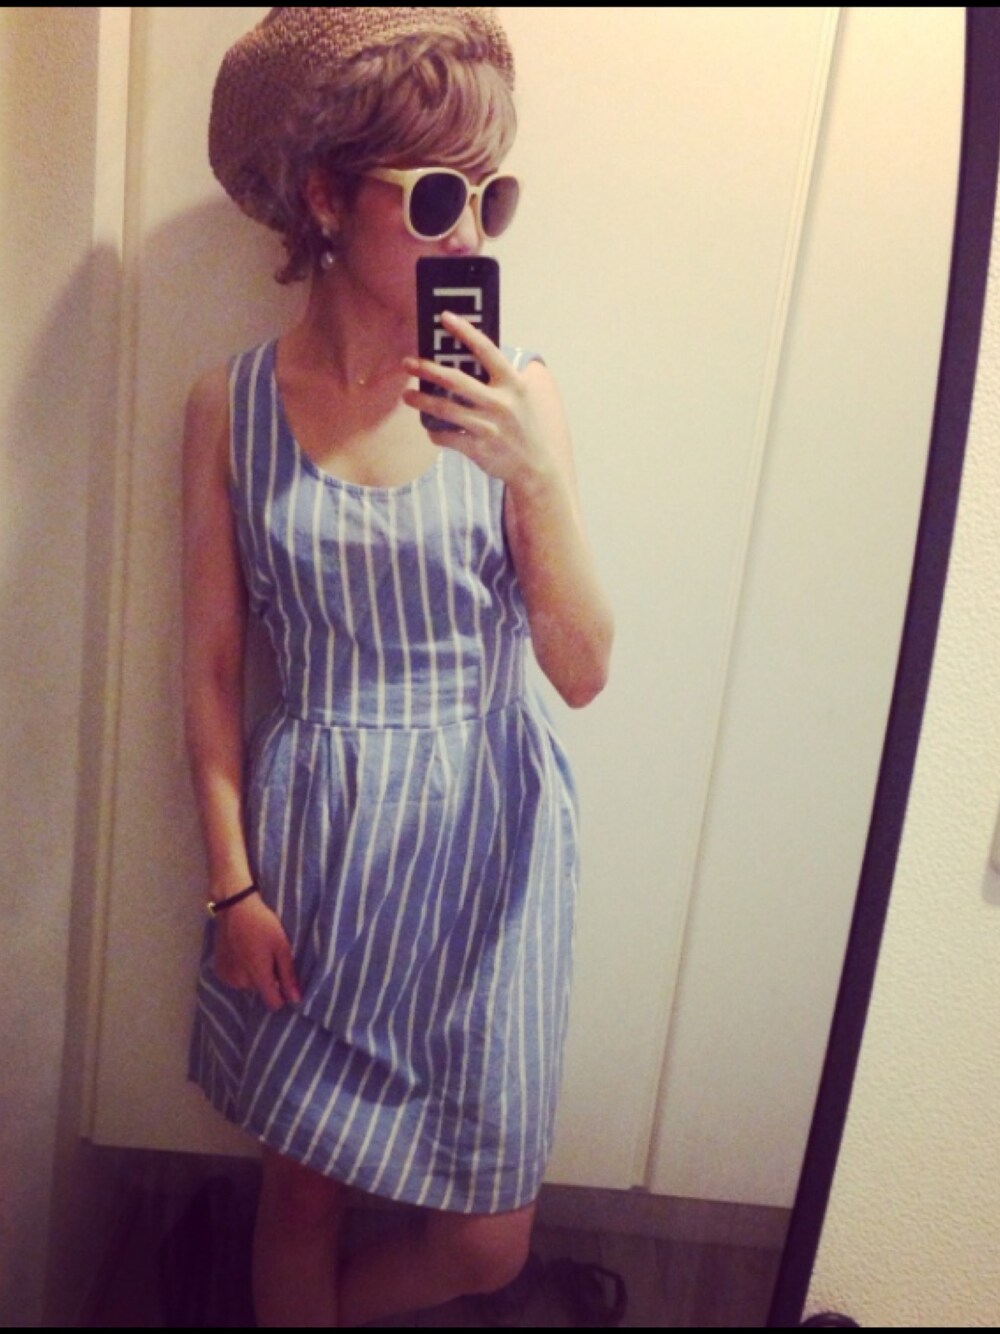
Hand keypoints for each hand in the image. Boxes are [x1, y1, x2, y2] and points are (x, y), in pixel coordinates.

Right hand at [211, 893, 300, 1011]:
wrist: (235, 908)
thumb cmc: (263, 925)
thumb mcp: (282, 947)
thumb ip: (288, 975)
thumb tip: (295, 1000)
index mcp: (258, 976)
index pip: (273, 1004)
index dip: (282, 996)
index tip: (284, 981)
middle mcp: (240, 982)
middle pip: (260, 990)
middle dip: (266, 977)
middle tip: (267, 954)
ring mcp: (227, 977)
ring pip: (247, 984)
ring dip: (252, 973)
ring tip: (254, 950)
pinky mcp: (219, 970)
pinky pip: (235, 978)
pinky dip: (240, 969)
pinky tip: (241, 952)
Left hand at [402, 312, 555, 491]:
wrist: (539, 468)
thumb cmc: (531, 426)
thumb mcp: (529, 395)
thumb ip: (510, 374)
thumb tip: (483, 354)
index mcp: (514, 384)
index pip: (486, 350)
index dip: (465, 331)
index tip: (445, 317)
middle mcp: (500, 404)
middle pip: (455, 381)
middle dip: (427, 369)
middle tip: (407, 362)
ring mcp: (488, 427)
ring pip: (445, 410)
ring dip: (421, 401)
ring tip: (406, 395)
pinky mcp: (479, 449)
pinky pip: (447, 437)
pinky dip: (435, 431)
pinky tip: (430, 427)